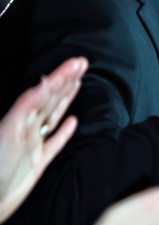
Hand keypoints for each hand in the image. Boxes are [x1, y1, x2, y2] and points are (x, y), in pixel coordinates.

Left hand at [0, 56, 87, 223]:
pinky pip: (54, 142)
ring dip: (66, 99)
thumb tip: (43, 83)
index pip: (44, 92)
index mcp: (20, 119)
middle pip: (50, 100)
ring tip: (78, 83)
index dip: (61, 76)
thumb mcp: (9, 132)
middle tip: (82, 64)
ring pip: (53, 116)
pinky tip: (72, 122)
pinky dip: (64, 131)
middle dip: (66, 81)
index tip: (77, 63)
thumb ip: (25, 107)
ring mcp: (33, 145)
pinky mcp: (38, 162)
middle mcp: (27, 129)